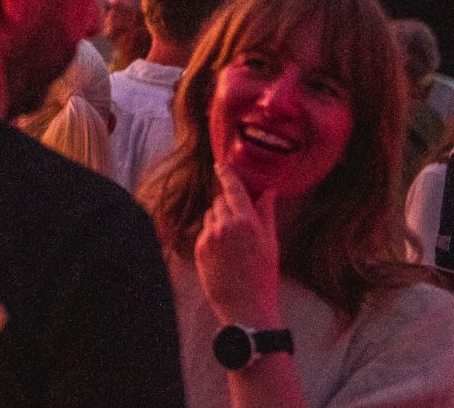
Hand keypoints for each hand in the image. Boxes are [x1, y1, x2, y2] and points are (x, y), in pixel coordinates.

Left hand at [197, 161, 282, 325]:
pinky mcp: (198, 247)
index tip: (221, 165)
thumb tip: (268, 192)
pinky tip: (224, 251)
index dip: (226, 175)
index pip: (232, 189)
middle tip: (240, 220)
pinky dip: (212, 234)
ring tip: (234, 241)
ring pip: (210, 215)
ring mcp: (208, 236)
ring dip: (219, 219)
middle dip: (228, 204)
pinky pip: (204, 231)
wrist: (245, 305)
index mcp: (246, 222)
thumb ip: (266, 214)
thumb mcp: (271, 243)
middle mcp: (224, 225)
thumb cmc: (264, 276)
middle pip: (220, 201)